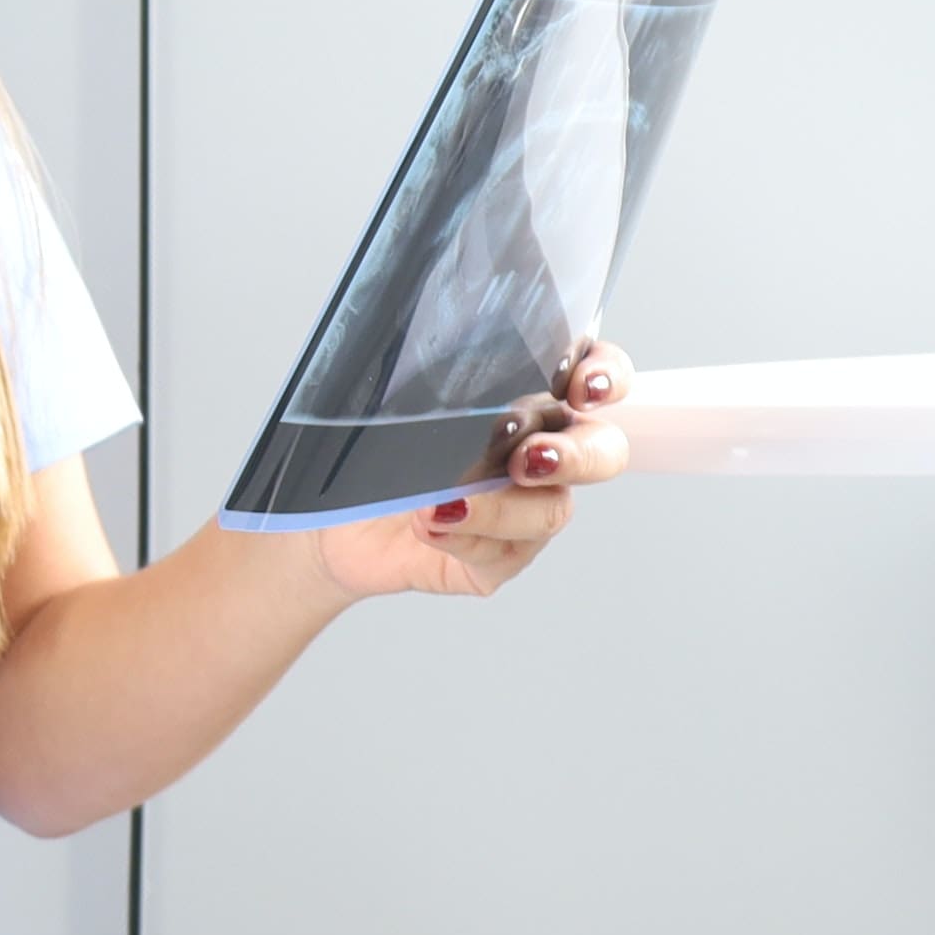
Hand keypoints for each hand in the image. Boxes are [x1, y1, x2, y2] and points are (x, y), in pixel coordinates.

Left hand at [311, 333, 629, 602]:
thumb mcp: (396, 397)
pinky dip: (466, 537)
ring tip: (448, 501)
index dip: (606, 377)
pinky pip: (506, 554)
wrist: (327, 515)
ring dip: (503, 507)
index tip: (582, 387)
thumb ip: (439, 381)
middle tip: (527, 459)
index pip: (596, 375)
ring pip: (551, 511)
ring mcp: (526, 509)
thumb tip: (461, 386)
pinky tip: (429, 525)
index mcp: (528, 396)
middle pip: (603, 451)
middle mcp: (541, 451)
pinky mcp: (501, 558)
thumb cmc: (370, 446)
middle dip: (576, 455)